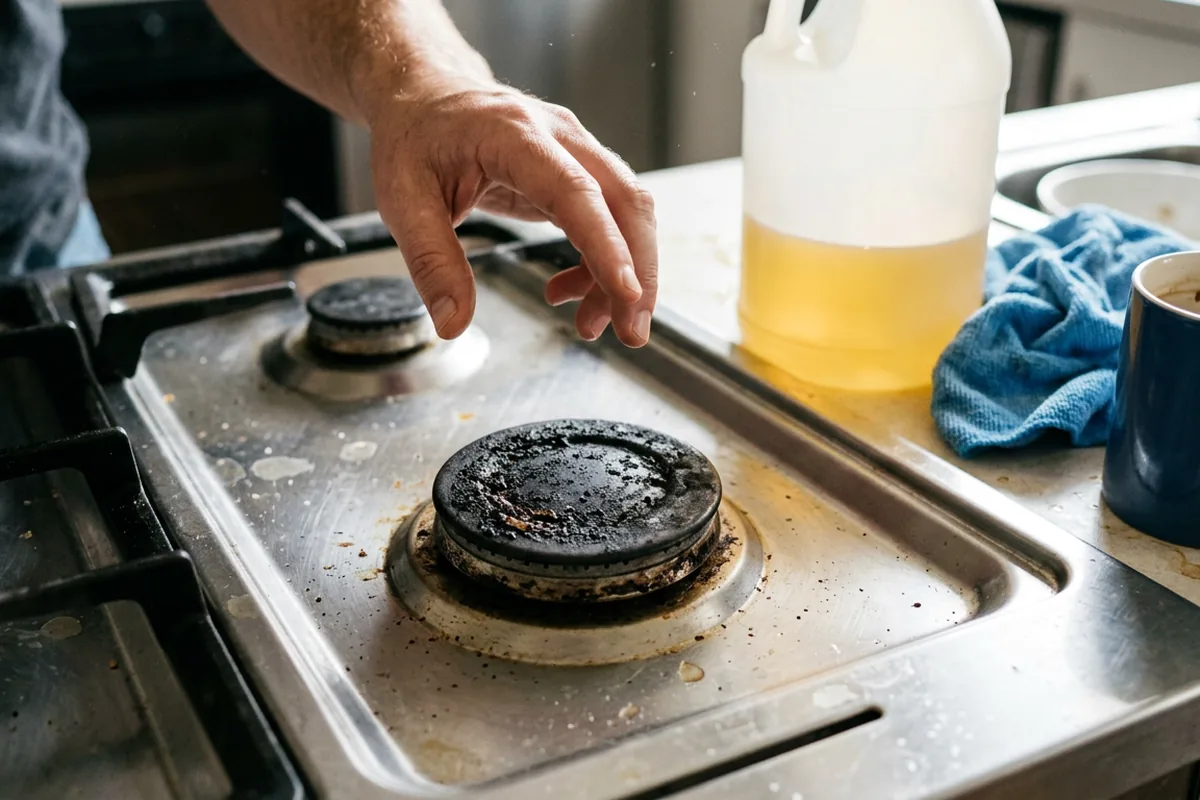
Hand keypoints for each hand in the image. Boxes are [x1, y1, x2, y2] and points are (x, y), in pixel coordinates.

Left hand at [365, 76, 658, 346]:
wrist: (425, 96)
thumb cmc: (415, 139)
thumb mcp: (402, 201)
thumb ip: (431, 263)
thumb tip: (453, 323)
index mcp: (513, 135)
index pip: (576, 192)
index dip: (607, 245)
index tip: (626, 294)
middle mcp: (558, 135)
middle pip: (625, 200)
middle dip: (638, 272)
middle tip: (630, 332)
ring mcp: (575, 150)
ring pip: (628, 211)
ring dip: (624, 274)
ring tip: (589, 324)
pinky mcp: (578, 170)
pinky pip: (610, 218)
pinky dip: (601, 263)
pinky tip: (567, 290)